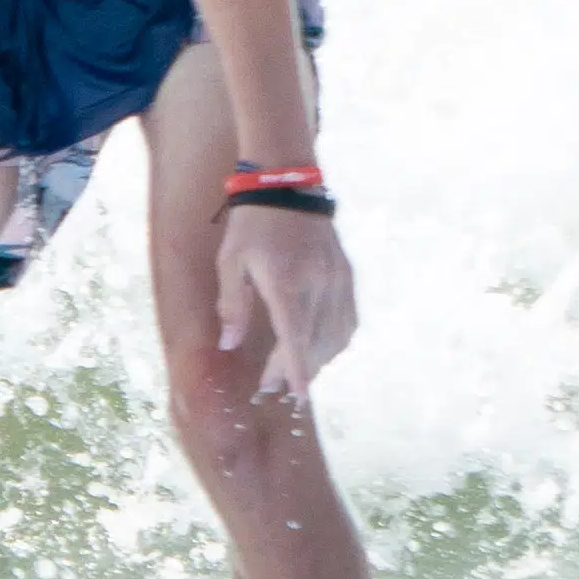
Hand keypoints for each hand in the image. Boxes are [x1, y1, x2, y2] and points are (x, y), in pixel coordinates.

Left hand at [213, 203, 358, 400]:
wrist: (288, 184)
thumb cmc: (251, 223)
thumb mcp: (230, 261)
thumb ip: (232, 305)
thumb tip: (230, 344)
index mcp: (285, 281)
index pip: (295, 336)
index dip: (295, 368)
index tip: (295, 393)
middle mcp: (317, 283)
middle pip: (315, 342)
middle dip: (296, 369)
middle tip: (273, 384)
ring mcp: (337, 279)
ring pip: (336, 335)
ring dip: (318, 359)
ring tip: (295, 369)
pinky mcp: (346, 274)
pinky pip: (348, 319)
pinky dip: (336, 340)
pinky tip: (321, 347)